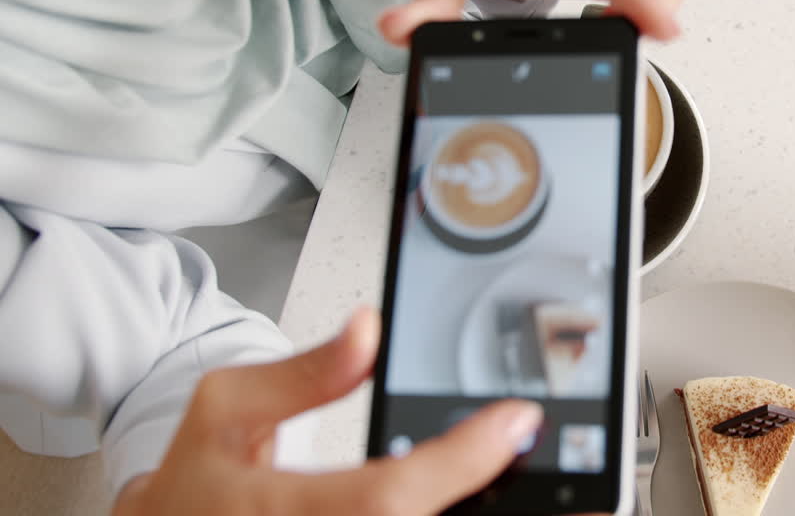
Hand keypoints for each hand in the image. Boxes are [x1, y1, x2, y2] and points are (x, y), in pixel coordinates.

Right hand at [111, 308, 543, 515]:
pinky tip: (496, 507)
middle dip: (498, 507)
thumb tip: (369, 330)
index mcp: (286, 512)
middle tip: (569, 481)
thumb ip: (303, 374)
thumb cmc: (192, 489)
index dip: (463, 458)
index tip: (517, 420)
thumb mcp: (226, 410)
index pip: (391, 494)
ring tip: (560, 502)